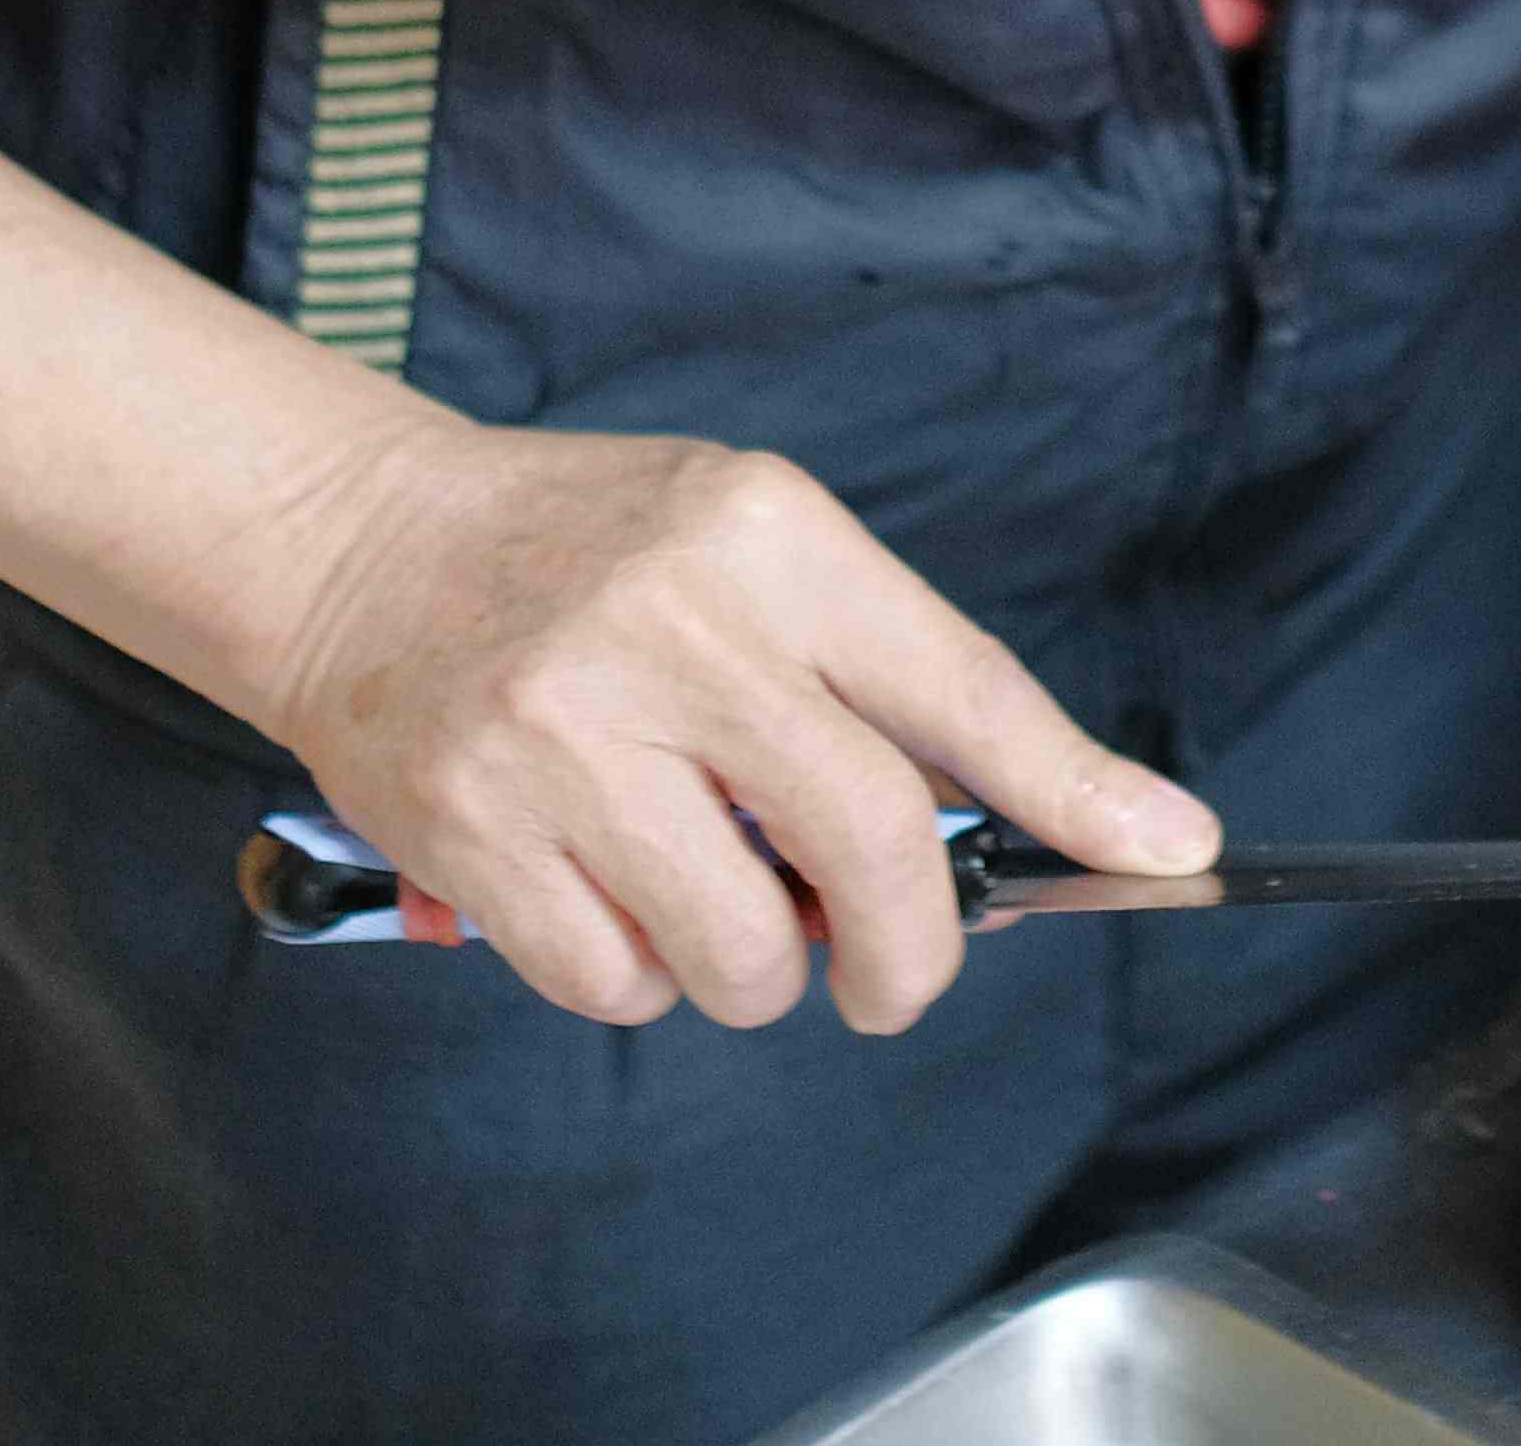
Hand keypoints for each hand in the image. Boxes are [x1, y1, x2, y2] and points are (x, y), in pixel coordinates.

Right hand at [252, 417, 1215, 1035]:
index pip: (960, 683)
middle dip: (913, 953)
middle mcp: (675, 628)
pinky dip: (637, 980)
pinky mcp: (471, 828)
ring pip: (745, 947)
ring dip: (757, 974)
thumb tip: (1009, 838)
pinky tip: (608, 900)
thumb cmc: (579, 552)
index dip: (1075, 788)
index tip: (1167, 853)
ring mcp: (564, 732)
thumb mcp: (744, 546)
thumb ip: (866, 674)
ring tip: (710, 903)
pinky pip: (615, 983)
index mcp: (766, 537)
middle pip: (875, 842)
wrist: (353, 542)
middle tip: (894, 976)